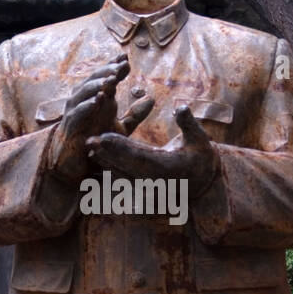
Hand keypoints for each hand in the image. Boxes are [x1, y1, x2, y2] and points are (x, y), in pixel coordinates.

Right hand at [48, 55, 151, 180]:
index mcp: (96, 97)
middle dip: (108, 70)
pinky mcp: (70, 126)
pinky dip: (87, 105)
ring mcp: (74, 111)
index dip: (114, 65)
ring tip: (111, 79)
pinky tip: (98, 100)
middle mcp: (84, 100)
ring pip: (84, 92)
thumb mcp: (120, 128)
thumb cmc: (95, 140)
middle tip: (121, 64)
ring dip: (97, 84)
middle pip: (94, 79)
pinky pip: (78, 113)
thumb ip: (134, 114)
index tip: (126, 57)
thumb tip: (150, 98)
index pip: (105, 76)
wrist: (75, 162)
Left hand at [85, 105, 220, 196]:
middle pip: (126, 165)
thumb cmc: (202, 157)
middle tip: (89, 141)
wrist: (203, 183)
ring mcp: (149, 185)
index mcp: (168, 167)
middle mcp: (156, 179)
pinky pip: (124, 177)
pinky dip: (109, 168)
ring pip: (122, 172)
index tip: (104, 137)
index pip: (140, 156)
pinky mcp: (144, 186)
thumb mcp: (200, 139)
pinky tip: (96, 158)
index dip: (120, 147)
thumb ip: (189, 123)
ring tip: (89, 147)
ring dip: (104, 160)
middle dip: (107, 153)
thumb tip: (181, 107)